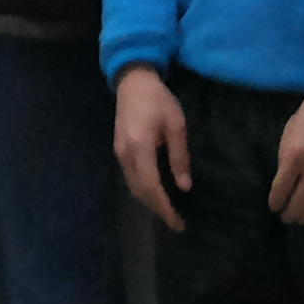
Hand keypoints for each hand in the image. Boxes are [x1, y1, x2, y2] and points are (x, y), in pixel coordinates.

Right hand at [112, 65, 191, 231]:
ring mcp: (119, 152)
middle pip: (139, 191)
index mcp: (140, 147)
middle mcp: (125, 154)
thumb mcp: (176, 124)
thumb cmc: (158, 99)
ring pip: (133, 186)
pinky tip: (157, 191)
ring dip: (150, 201)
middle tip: (177, 222)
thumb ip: (179, 156)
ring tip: (169, 210)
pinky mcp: (119, 150)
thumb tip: (184, 187)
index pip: (151, 186)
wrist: (133, 81)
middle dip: (157, 209)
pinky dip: (144, 189)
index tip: (178, 222)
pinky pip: (131, 177)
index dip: (164, 207)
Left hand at [267, 89, 303, 225]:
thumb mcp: (289, 131)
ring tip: (303, 218)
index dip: (275, 202)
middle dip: (290, 214)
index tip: (274, 207)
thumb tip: (285, 178)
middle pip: (299, 204)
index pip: (280, 190)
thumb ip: (286, 156)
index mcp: (294, 156)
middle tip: (288, 217)